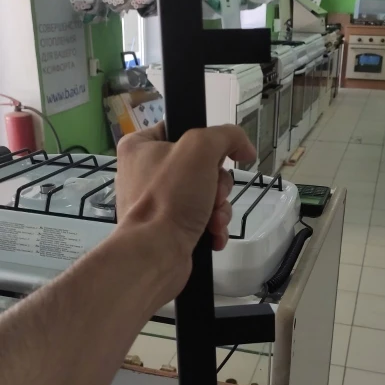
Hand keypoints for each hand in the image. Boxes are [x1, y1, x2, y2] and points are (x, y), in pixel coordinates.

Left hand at [115, 122, 255, 258]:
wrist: (156, 254)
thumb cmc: (170, 197)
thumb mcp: (201, 148)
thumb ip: (226, 135)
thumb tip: (243, 147)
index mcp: (140, 146)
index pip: (184, 129)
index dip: (208, 144)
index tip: (220, 158)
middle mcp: (144, 172)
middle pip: (201, 166)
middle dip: (218, 185)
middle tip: (214, 195)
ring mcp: (156, 203)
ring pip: (205, 194)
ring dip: (219, 208)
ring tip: (213, 220)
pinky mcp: (167, 228)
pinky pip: (200, 218)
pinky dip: (212, 226)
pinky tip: (212, 234)